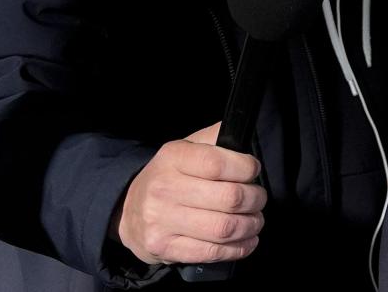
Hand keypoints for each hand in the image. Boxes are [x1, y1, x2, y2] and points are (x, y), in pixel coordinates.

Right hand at [116, 122, 266, 265]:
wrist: (129, 210)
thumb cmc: (169, 176)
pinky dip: (238, 249)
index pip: (218, 163)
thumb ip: (215, 139)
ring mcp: (162, 221)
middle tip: (259, 199)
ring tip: (255, 220)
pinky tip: (246, 241)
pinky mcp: (165, 248)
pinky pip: (212, 252)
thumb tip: (240, 135)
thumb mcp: (186, 148)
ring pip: (224, 228)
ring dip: (250, 226)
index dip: (246, 168)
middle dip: (255, 199)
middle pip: (229, 198)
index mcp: (173, 158)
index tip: (253, 171)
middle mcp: (164, 188)